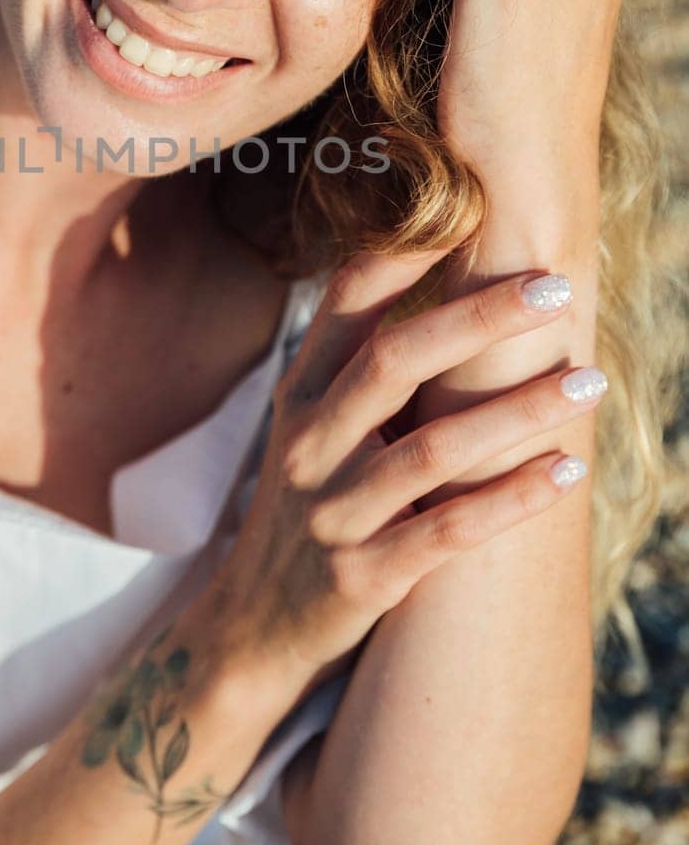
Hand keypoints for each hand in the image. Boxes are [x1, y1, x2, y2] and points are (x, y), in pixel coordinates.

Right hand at [204, 248, 603, 706]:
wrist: (254, 629)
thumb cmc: (308, 509)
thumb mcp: (313, 431)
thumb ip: (360, 368)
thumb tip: (432, 278)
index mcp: (299, 395)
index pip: (346, 304)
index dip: (405, 255)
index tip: (470, 215)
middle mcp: (308, 444)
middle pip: (393, 361)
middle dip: (479, 318)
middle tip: (555, 287)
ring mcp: (332, 513)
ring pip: (433, 450)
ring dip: (519, 410)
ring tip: (589, 380)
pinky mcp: (362, 578)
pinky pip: (448, 531)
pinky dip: (511, 499)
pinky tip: (565, 471)